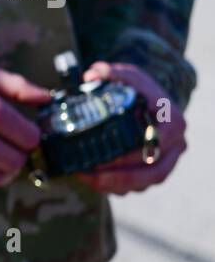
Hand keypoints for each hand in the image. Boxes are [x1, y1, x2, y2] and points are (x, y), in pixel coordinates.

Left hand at [76, 61, 185, 194]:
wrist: (148, 104)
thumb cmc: (138, 91)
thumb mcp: (127, 77)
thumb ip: (111, 73)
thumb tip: (92, 75)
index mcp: (172, 122)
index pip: (156, 143)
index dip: (129, 155)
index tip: (101, 158)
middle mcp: (175, 144)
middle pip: (154, 171)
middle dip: (119, 177)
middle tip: (88, 173)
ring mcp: (167, 160)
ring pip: (146, 182)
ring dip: (114, 185)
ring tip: (85, 179)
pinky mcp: (154, 172)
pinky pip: (138, 187)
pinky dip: (114, 187)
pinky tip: (91, 181)